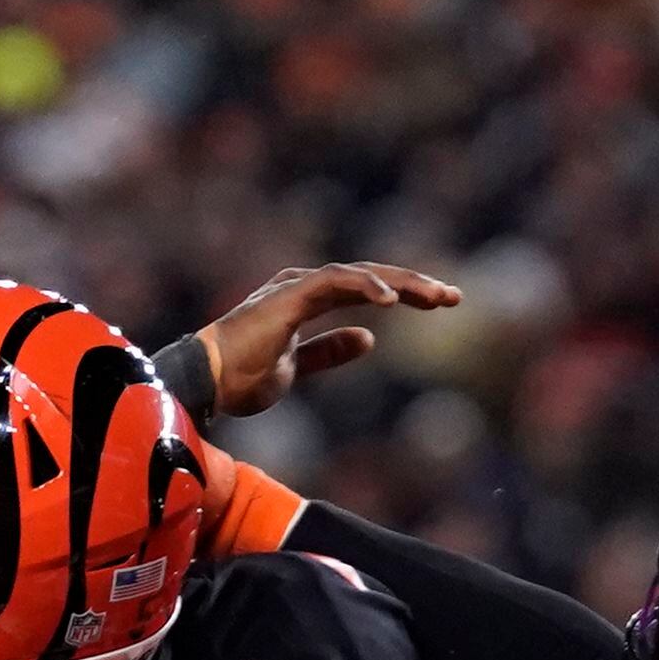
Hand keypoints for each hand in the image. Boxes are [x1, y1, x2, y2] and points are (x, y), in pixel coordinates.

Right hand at [191, 262, 460, 417]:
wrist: (205, 385)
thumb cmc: (239, 378)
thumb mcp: (296, 368)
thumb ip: (328, 351)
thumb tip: (367, 338)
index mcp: (304, 299)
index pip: (363, 288)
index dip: (404, 293)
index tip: (439, 304)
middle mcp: (303, 285)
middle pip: (370, 276)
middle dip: (414, 285)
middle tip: (453, 298)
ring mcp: (296, 286)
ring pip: (360, 274)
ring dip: (402, 284)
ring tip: (436, 298)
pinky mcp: (290, 294)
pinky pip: (336, 282)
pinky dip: (367, 287)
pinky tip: (394, 302)